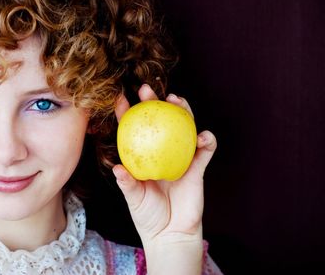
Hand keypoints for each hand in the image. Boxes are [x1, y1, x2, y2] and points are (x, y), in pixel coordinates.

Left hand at [113, 84, 216, 273]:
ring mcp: (181, 157)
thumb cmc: (148, 216)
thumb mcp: (134, 199)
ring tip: (176, 100)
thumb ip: (128, 183)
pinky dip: (207, 141)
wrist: (170, 235)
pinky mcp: (198, 168)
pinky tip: (203, 136)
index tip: (119, 98)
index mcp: (144, 156)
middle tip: (147, 89)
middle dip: (155, 101)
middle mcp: (163, 152)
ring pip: (185, 127)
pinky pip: (205, 151)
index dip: (127, 113)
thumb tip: (117, 168)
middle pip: (161, 121)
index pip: (135, 129)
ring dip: (183, 111)